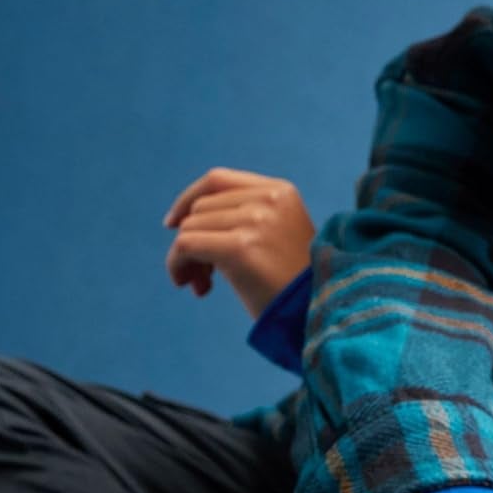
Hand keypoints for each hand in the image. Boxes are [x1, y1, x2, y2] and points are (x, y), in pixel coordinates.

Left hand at [162, 167, 315, 318]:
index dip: (188, 199)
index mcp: (280, 191)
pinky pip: (185, 247)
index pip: (217, 180)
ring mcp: (256, 221)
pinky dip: (178, 266)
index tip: (172, 224)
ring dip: (186, 260)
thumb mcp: (276, 235)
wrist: (319, 312)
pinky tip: (195, 288)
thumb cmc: (293, 283)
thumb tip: (181, 219)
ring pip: (189, 228)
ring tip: (203, 285)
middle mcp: (269, 199)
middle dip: (191, 240)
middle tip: (204, 277)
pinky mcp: (241, 247)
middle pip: (200, 208)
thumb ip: (243, 215)